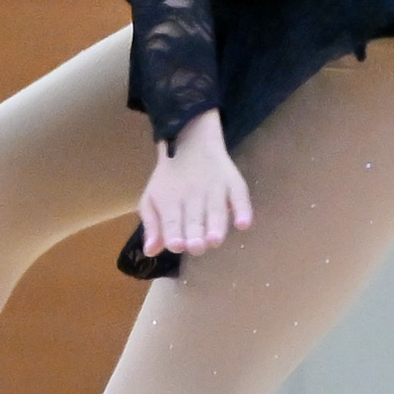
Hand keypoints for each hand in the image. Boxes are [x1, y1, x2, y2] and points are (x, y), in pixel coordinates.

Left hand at [139, 107, 252, 256]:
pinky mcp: (233, 182)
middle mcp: (192, 194)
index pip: (171, 220)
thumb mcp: (152, 199)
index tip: (176, 246)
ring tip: (215, 241)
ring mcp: (214, 187)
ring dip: (216, 225)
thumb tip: (150, 252)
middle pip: (194, 217)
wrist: (192, 141)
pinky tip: (243, 224)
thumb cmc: (169, 179)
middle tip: (197, 247)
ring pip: (216, 209)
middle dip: (195, 233)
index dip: (173, 233)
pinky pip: (239, 195)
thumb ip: (152, 226)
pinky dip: (243, 209)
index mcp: (170, 200)